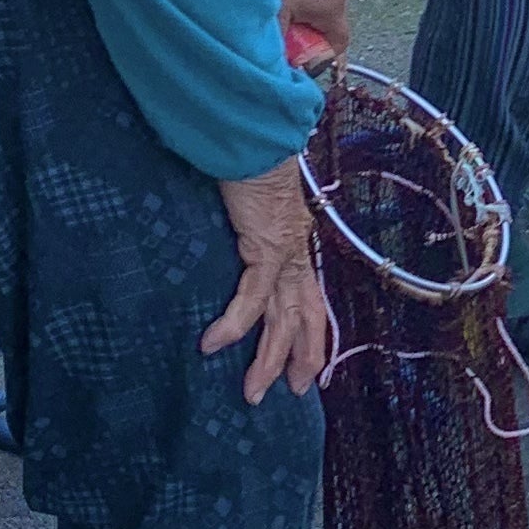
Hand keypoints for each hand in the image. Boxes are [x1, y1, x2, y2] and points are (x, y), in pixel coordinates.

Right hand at [204, 155, 329, 403]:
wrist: (254, 136)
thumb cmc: (249, 165)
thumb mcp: (253, 208)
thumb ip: (251, 231)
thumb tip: (236, 240)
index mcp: (297, 245)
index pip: (312, 300)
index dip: (314, 335)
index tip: (311, 368)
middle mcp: (298, 253)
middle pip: (306, 318)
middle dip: (301, 359)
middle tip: (293, 392)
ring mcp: (285, 252)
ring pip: (282, 319)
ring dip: (267, 359)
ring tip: (252, 391)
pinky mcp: (266, 247)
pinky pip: (252, 296)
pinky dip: (234, 323)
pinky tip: (214, 344)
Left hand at [265, 0, 347, 60]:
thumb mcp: (269, 21)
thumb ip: (278, 51)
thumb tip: (279, 71)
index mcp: (332, 4)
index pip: (338, 46)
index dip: (318, 61)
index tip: (294, 64)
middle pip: (324, 28)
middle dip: (300, 38)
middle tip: (273, 39)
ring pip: (312, 10)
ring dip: (291, 18)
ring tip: (264, 15)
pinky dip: (287, 0)